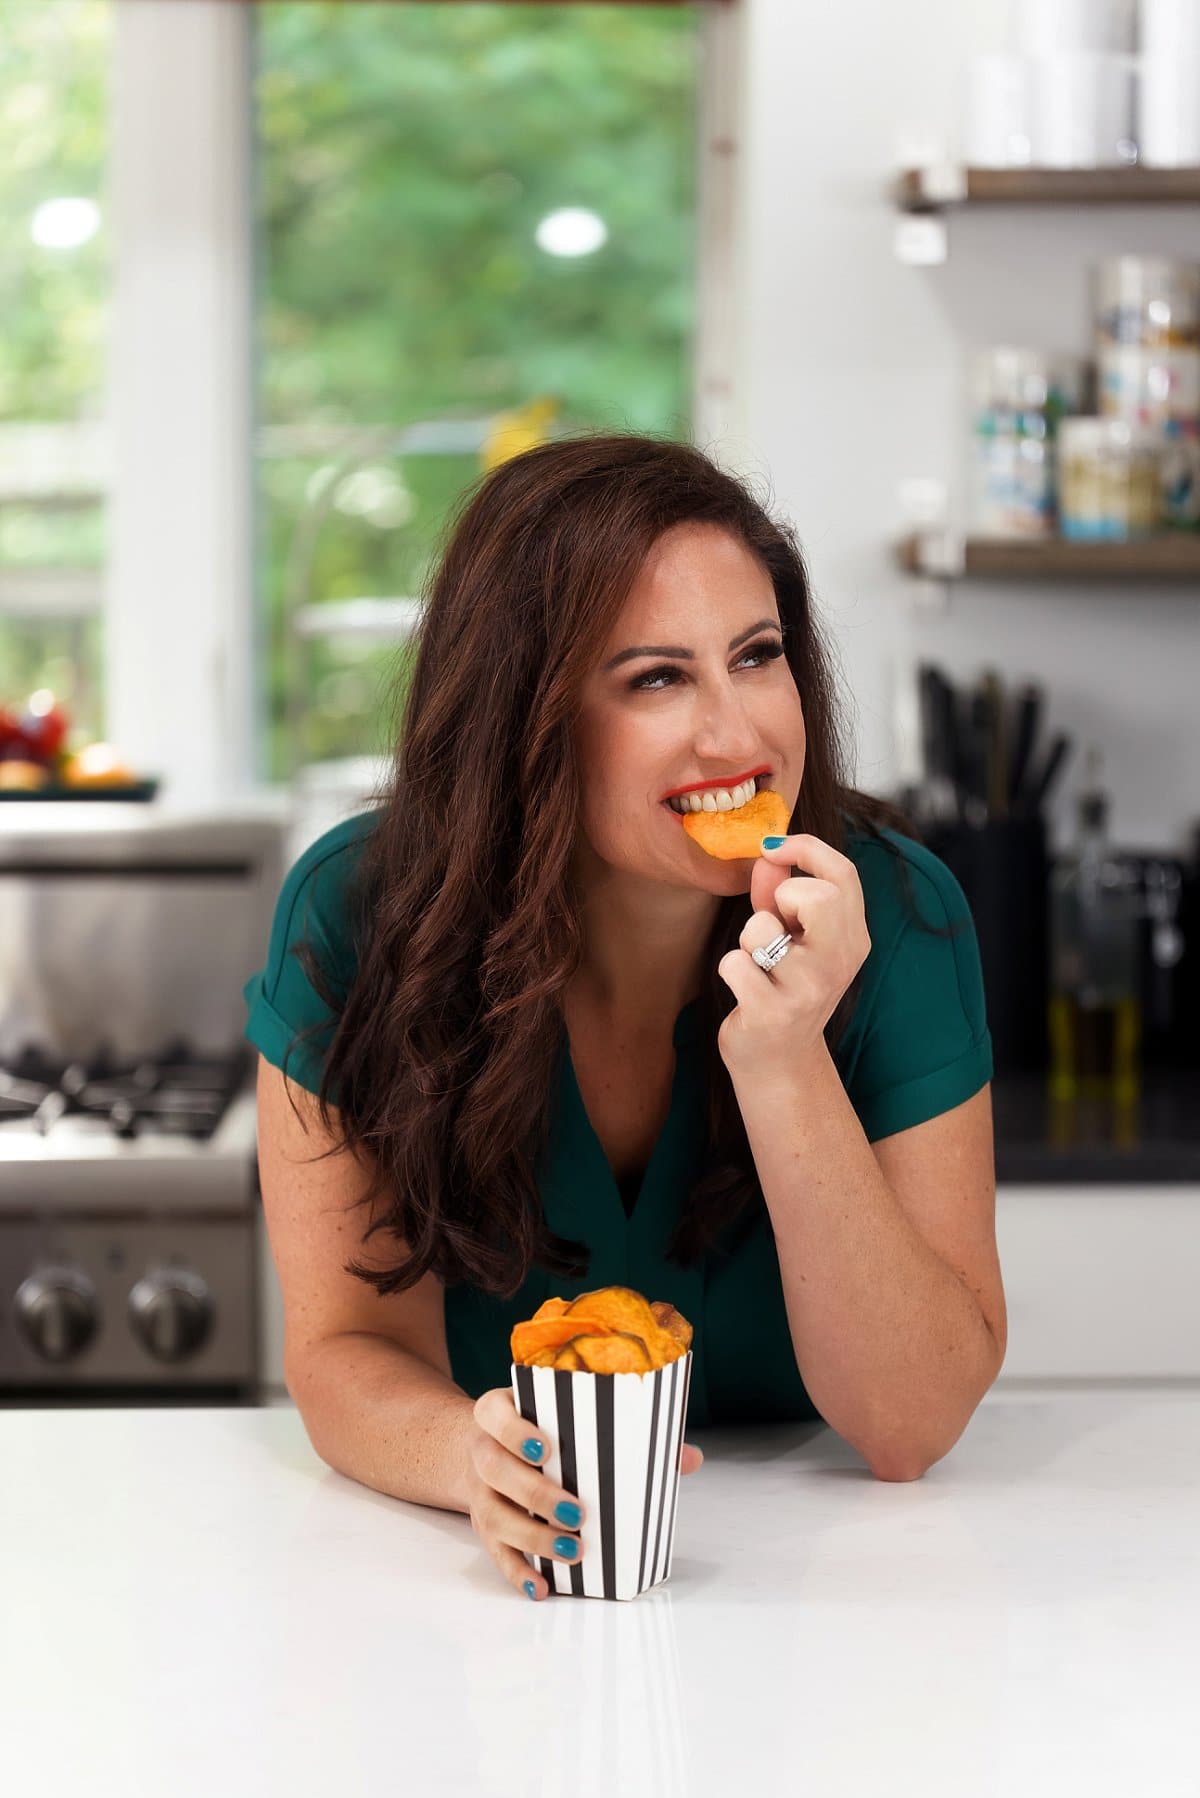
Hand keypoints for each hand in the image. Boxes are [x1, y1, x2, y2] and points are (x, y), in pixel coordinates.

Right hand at [468, 1387, 703, 1600]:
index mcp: (497, 1412)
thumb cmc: (541, 1429)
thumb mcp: (565, 1416)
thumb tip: (689, 1457)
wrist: (484, 1445)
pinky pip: (494, 1553)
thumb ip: (625, 1431)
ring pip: (493, 1515)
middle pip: (495, 1469)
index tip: (547, 1448)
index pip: (496, 1414)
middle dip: (535, 1493)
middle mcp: (482, 1450)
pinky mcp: (482, 1526)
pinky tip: (542, 1586)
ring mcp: (479, 1491)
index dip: (515, 1431)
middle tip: (576, 1512)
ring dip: (531, 1536)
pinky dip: (518, 1571)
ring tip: (572, 1550)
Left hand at [716, 832, 870, 1079]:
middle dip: (782, 898)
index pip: (843, 873)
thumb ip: (778, 893)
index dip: (805, 847)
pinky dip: (730, 969)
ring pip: (760, 928)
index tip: (773, 847)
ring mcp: (808, 989)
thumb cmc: (782, 987)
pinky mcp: (773, 1012)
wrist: (780, 1062)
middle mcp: (839, 962)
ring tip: (759, 966)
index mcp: (852, 937)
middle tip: (776, 924)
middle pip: (818, 895)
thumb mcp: (789, 935)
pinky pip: (734, 962)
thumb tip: (768, 854)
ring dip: (747, 941)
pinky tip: (745, 990)